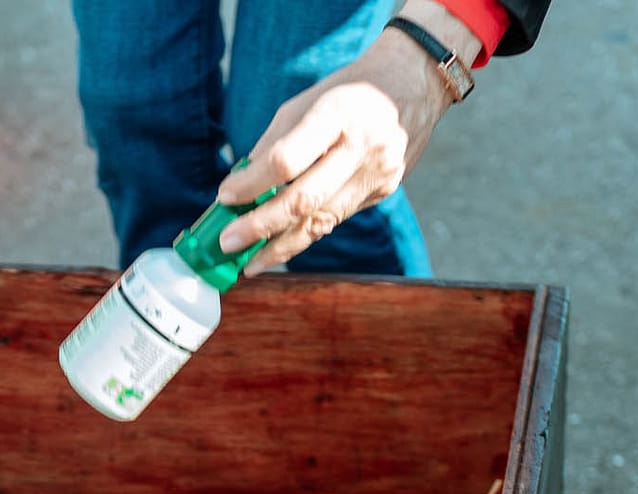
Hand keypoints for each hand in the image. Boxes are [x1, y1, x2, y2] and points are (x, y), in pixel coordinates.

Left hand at [215, 4, 479, 273]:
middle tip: (227, 243)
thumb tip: (241, 186)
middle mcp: (361, 147)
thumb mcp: (307, 101)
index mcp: (337, 114)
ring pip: (321, 221)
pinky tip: (279, 247)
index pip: (286, 160)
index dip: (251, 183)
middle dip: (261, 226)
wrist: (412, 86)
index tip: (225, 197)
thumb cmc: (348, 92)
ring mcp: (376, 173)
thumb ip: (275, 143)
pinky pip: (336, 218)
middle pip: (304, 199)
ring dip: (280, 246)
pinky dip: (304, 235)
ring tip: (249, 263)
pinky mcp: (383, 191)